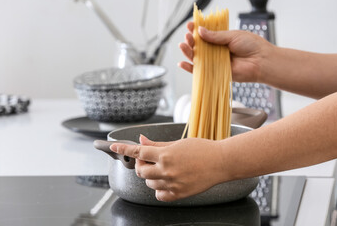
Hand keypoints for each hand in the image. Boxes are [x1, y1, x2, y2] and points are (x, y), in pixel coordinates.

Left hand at [110, 135, 228, 201]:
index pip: (138, 152)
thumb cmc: (203, 150)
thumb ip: (157, 144)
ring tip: (163, 169)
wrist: (221, 162)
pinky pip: (160, 195)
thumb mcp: (178, 143)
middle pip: (141, 171)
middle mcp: (167, 170)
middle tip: (149, 159)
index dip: (124, 148)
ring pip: (149, 183)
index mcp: (166, 155)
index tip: (115, 147)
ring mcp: (172, 184)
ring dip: (151, 176)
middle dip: (142, 164)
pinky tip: (167, 181)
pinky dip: (159, 188)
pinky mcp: (179, 194)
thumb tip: (142, 140)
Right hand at [178, 22, 273, 82]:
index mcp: (222, 40)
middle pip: (199, 46)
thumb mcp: (232, 36)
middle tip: (187, 36)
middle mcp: (217, 51)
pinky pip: (201, 72)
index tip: (190, 24)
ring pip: (198, 58)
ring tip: (183, 45)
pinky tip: (182, 63)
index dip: (197, 29)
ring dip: (189, 52)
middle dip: (191, 41)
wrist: (261, 61)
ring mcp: (216, 62)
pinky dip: (190, 69)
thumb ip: (215, 36)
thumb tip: (200, 31)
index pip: (206, 34)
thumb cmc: (251, 46)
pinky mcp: (216, 73)